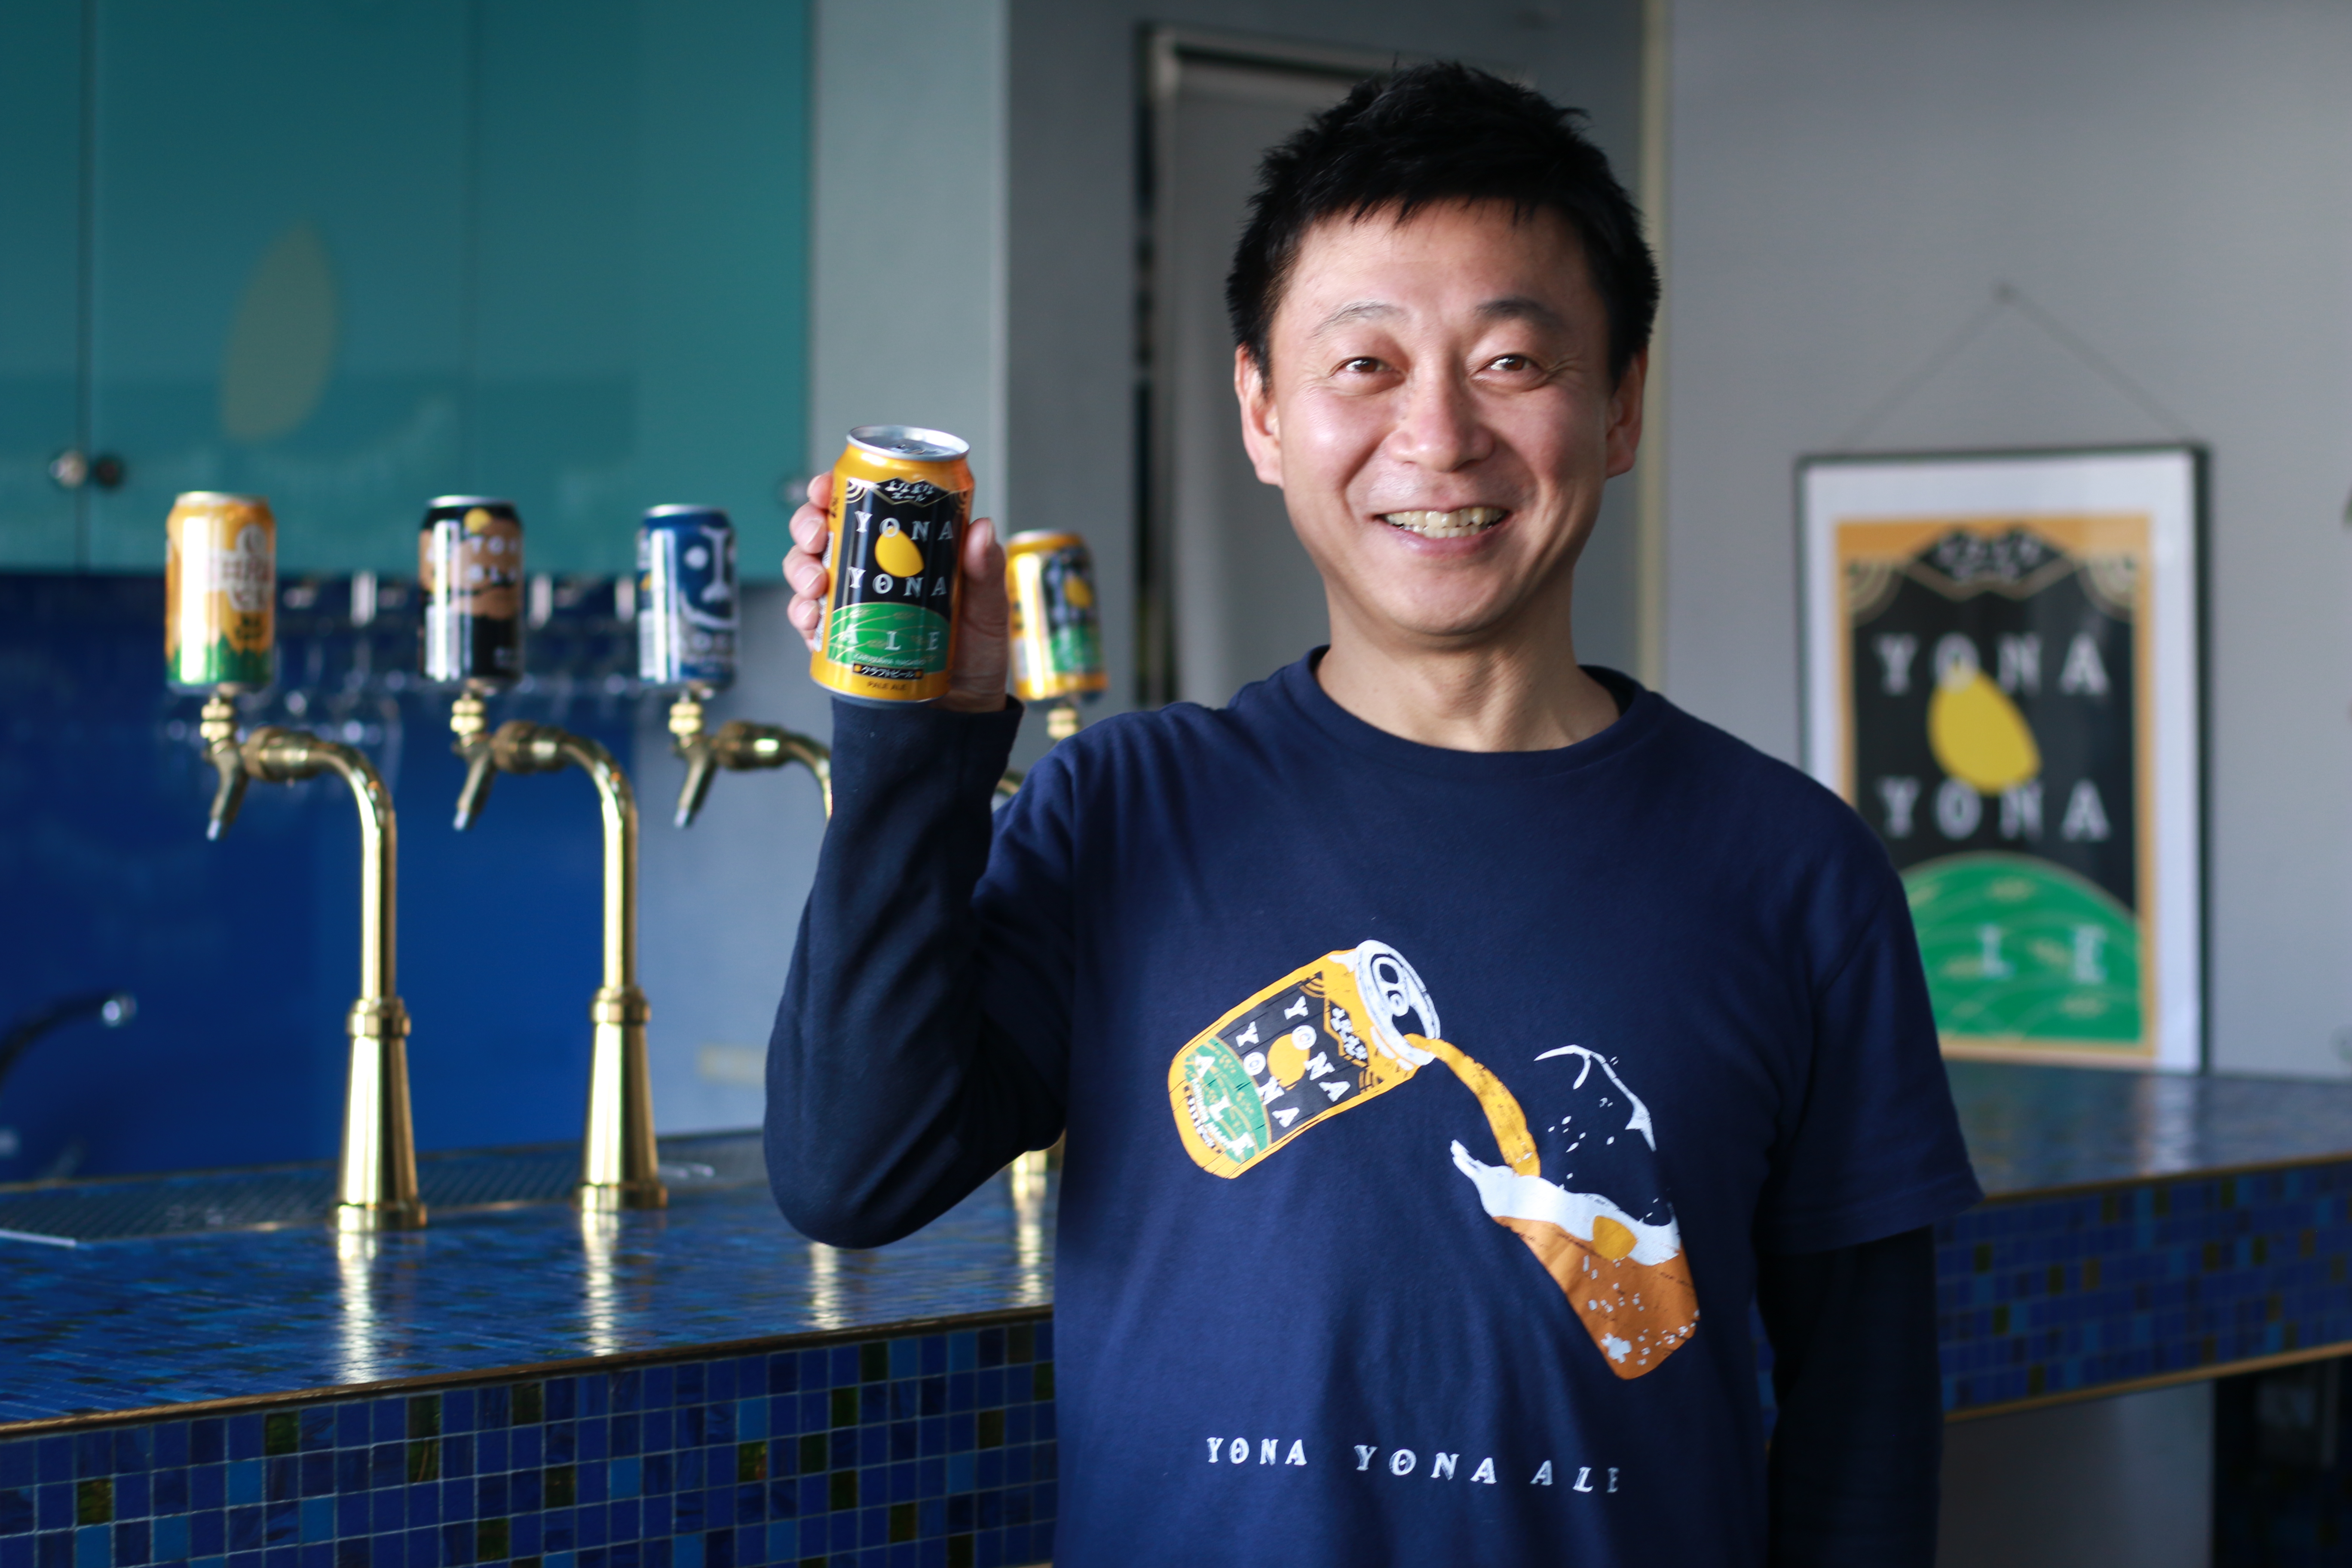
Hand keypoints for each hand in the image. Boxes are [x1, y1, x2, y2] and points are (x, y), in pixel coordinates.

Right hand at [783, 471, 1009, 712]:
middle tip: (818, 539)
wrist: (963, 710)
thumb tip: (981, 529)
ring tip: (816, 587)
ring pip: (806, 573)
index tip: (827, 488)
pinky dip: (802, 618)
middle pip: (820, 533)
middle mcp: (868, 569)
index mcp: (901, 546)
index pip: (860, 504)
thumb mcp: (988, 608)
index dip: (834, 489)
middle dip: (806, 528)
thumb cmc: (977, 652)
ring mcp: (850, 603)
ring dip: (800, 573)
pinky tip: (812, 622)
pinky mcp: (840, 639)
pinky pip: (808, 622)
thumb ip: (986, 571)